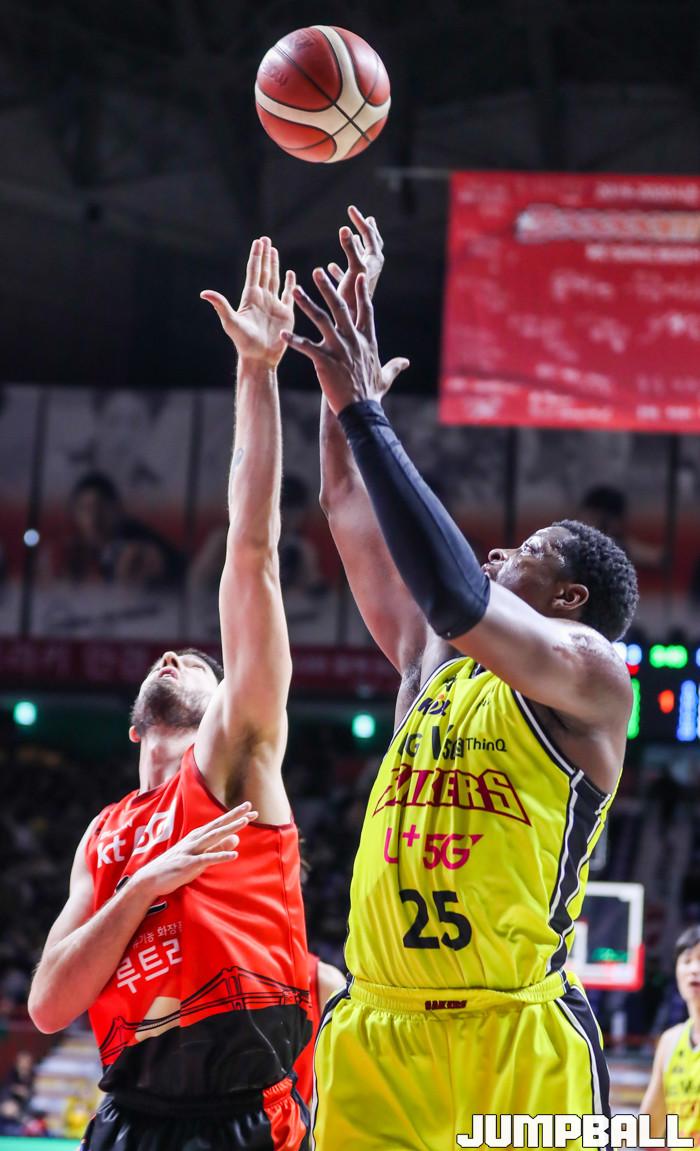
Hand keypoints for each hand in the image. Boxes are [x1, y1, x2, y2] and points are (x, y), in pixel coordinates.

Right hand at [135, 802, 256, 896]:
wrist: (151, 878)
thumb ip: (218, 847)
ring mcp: (192, 850)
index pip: (220, 824)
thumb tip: (237, 839)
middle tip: (251, 808)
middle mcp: (196, 839)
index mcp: (199, 836)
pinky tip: (234, 855)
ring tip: (245, 823)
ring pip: (213, 837)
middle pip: (218, 826)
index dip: (235, 816)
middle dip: (235, 816)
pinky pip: (207, 859)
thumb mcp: (201, 856)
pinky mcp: (189, 864)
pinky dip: (221, 856)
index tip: (251, 810)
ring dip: (229, 829)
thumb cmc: (177, 866)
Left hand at [201, 238, 294, 368]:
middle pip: (264, 271)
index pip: (253, 271)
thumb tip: (204, 293)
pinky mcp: (286, 314)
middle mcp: (262, 298)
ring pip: (275, 280)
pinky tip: (291, 274)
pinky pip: (289, 295)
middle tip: (266, 239)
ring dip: (275, 265)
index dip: (256, 255)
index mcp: (250, 297)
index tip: (258, 241)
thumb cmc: (244, 343)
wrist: (259, 358)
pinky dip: (290, 283)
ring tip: (274, 251)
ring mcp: (274, 305)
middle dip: (265, 255)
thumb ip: (220, 305)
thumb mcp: (230, 322)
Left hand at [282, 269, 407, 414]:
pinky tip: (283, 334)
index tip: (359, 275)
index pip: (365, 310)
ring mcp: (339, 349)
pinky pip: (307, 347)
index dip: (362, 292)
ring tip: (295, 289)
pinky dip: (294, 340)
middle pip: (340, 307)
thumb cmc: (372, 395)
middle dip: (328, 287)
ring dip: (307, 303)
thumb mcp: (386, 377)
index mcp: (367, 340)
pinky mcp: (325, 361)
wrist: (362, 411)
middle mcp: (353, 340)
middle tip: (316, 272)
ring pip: (321, 320)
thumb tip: (406, 362)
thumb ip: (395, 366)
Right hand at [327, 206, 384, 320]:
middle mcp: (372, 269)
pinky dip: (340, 268)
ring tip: (354, 237)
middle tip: (365, 218)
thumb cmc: (355, 296)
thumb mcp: (353, 269)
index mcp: (375, 262)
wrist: (354, 322)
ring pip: (361, 259)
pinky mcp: (353, 290)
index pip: (369, 235)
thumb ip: (350, 249)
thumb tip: (345, 228)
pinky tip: (330, 267)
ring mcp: (363, 279)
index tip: (350, 209)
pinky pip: (347, 275)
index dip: (359, 221)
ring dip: (356, 247)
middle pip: (372, 245)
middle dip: (367, 231)